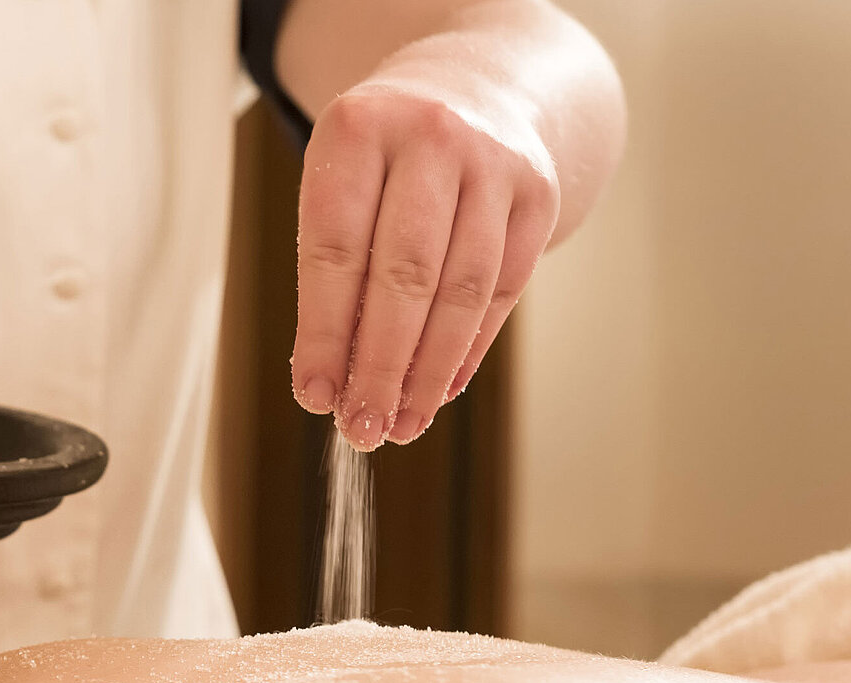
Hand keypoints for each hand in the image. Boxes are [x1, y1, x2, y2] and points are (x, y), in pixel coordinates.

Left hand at [290, 83, 559, 449]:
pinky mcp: (538, 193)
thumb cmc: (382, 159)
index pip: (335, 250)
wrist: (474, 88)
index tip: (313, 396)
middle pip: (404, 274)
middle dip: (380, 364)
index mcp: (359, 128)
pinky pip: (503, 288)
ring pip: (461, 289)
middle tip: (361, 427)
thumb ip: (331, 273)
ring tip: (402, 422)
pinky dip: (469, 348)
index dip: (322, 333)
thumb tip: (330, 382)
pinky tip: (442, 389)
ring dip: (429, 370)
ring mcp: (494, 161)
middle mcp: (432, 136)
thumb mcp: (339, 185)